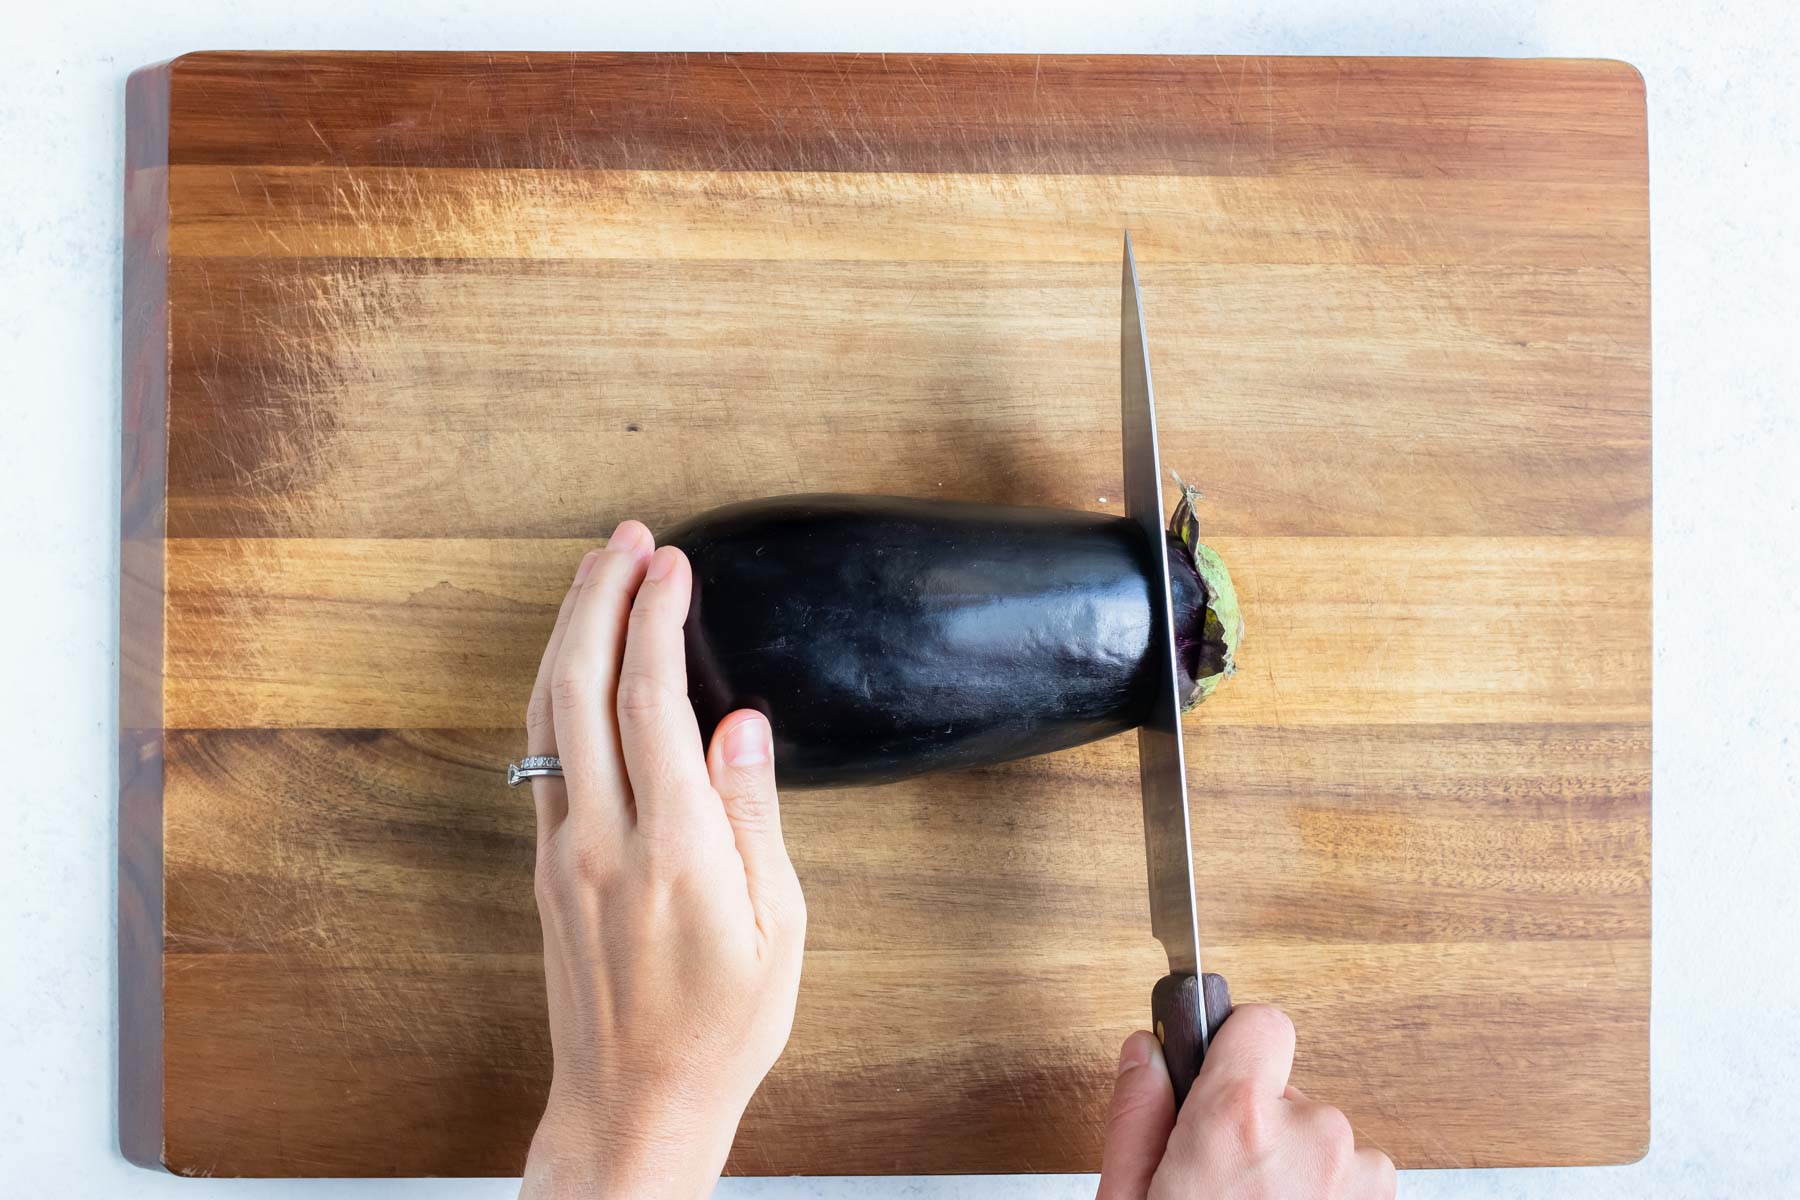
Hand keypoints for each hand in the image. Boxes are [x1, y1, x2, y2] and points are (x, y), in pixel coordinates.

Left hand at [519, 521, 806, 1198]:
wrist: (633, 1105)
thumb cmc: (722, 1027)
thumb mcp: (777, 929)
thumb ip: (753, 815)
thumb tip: (741, 722)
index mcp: (672, 850)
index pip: (651, 700)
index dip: (657, 618)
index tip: (672, 563)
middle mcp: (601, 839)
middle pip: (578, 686)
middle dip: (599, 598)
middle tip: (627, 539)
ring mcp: (560, 850)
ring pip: (545, 712)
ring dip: (567, 631)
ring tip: (596, 572)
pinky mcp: (543, 866)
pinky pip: (539, 751)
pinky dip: (554, 686)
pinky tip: (572, 659)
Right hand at [1097, 1006, 1394, 1198]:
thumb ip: (1137, 1114)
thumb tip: (1145, 1051)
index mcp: (1237, 1120)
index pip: (1261, 1023)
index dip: (1237, 1048)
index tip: (1221, 1077)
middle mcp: (1313, 1136)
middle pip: (1291, 1095)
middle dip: (1261, 1130)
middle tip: (1223, 1189)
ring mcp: (1361, 1179)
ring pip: (1327, 1145)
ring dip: (1300, 1174)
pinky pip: (1357, 1186)